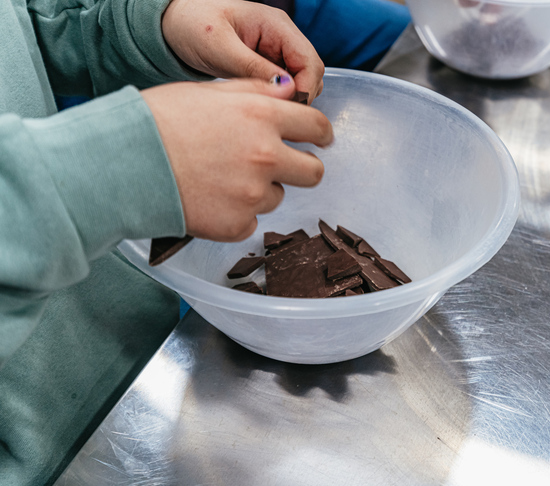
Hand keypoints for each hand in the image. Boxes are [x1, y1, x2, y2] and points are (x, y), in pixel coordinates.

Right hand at [141, 78, 333, 241]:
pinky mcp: (237, 224)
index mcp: (263, 117)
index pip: (317, 127)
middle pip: (314, 172)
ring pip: (278, 198)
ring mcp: (253, 194)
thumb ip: (256, 92)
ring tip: (221, 180)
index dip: (320, 134)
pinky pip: (251, 221)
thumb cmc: (159, 121)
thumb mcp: (210, 92)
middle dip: (302, 168)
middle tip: (281, 167)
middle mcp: (266, 156)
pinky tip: (210, 200)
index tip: (319, 140)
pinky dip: (236, 214)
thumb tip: (288, 91)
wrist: (124, 163)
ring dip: (260, 191)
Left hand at [162, 0, 323, 102]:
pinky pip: (285, 87)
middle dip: (301, 97)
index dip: (306, 89)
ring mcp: (276, 52)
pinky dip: (279, 100)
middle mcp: (282, 37)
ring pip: (301, 83)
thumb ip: (254, 68)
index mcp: (276, 25)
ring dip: (291, 100)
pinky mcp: (267, 65)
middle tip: (277, 116)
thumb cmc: (191, 24)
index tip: (290, 110)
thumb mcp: (220, 47)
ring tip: (267, 113)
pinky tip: (261, 107)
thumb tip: (287, 90)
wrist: (173, 24)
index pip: (310, 61)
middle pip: (311, 74)